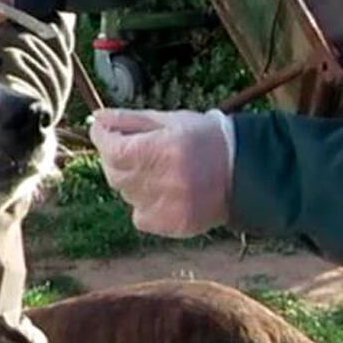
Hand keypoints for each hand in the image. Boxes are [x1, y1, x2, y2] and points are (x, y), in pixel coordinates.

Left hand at [89, 108, 235, 237]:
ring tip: (156, 169)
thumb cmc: (206, 138)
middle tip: (130, 148)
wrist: (245, 170)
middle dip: (115, 158)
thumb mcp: (170, 120)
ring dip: (132, 180)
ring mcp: (167, 206)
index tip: (101, 130)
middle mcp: (163, 180)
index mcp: (163, 149)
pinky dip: (143, 204)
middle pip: (114, 173)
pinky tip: (163, 191)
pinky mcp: (172, 224)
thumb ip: (130, 120)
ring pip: (127, 194)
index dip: (102, 138)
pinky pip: (140, 216)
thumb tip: (97, 117)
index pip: (113, 149)